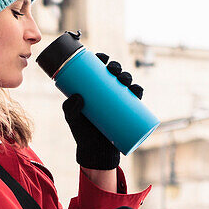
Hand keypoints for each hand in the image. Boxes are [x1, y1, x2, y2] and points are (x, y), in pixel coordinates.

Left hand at [61, 52, 143, 169]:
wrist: (96, 151)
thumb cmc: (82, 132)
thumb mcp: (72, 119)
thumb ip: (70, 108)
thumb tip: (77, 97)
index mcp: (93, 88)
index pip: (98, 69)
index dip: (101, 59)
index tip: (101, 57)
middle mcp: (107, 92)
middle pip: (114, 73)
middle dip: (116, 66)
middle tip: (113, 70)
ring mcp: (119, 101)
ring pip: (126, 83)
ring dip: (128, 76)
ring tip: (124, 80)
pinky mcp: (128, 111)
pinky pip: (136, 98)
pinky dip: (138, 91)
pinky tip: (137, 89)